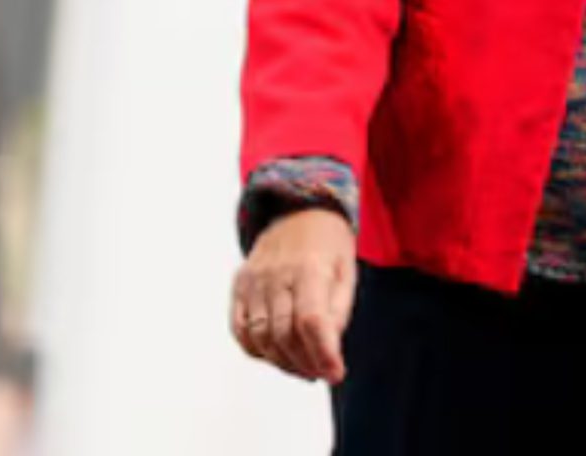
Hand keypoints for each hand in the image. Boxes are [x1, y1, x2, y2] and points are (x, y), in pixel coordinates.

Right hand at [229, 207, 356, 383]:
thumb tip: (328, 349)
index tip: (336, 374)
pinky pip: (240, 330)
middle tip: (322, 373)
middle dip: (305, 362)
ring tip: (304, 368)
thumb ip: (339, 310)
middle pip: (284, 334)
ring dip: (282, 361)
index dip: (323, 352)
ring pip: (260, 337)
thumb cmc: (329, 244)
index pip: (311, 320)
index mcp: (309, 268)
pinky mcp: (238, 286)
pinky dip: (257, 350)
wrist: (297, 210)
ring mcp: (252, 281)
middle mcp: (275, 275)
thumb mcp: (347, 270)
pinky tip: (277, 355)